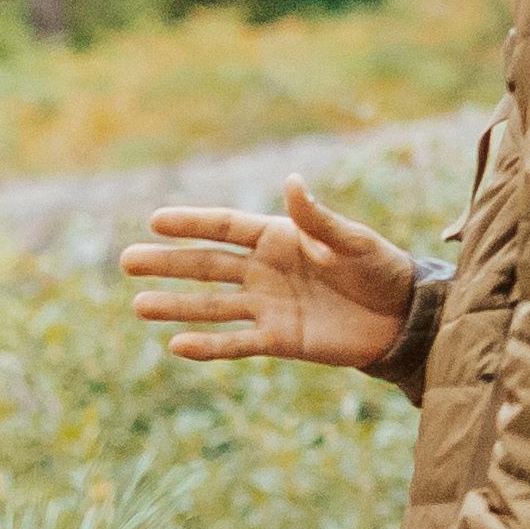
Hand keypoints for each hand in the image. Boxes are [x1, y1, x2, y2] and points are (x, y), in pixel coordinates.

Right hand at [123, 178, 425, 378]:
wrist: (402, 317)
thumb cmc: (380, 268)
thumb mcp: (354, 241)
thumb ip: (319, 220)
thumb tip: (291, 182)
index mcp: (280, 237)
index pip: (226, 227)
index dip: (192, 224)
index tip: (156, 220)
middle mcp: (265, 270)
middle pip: (208, 265)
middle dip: (168, 263)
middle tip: (127, 261)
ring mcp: (267, 305)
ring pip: (212, 305)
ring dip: (177, 305)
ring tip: (139, 305)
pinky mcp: (278, 340)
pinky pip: (236, 343)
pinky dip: (209, 346)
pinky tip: (176, 345)